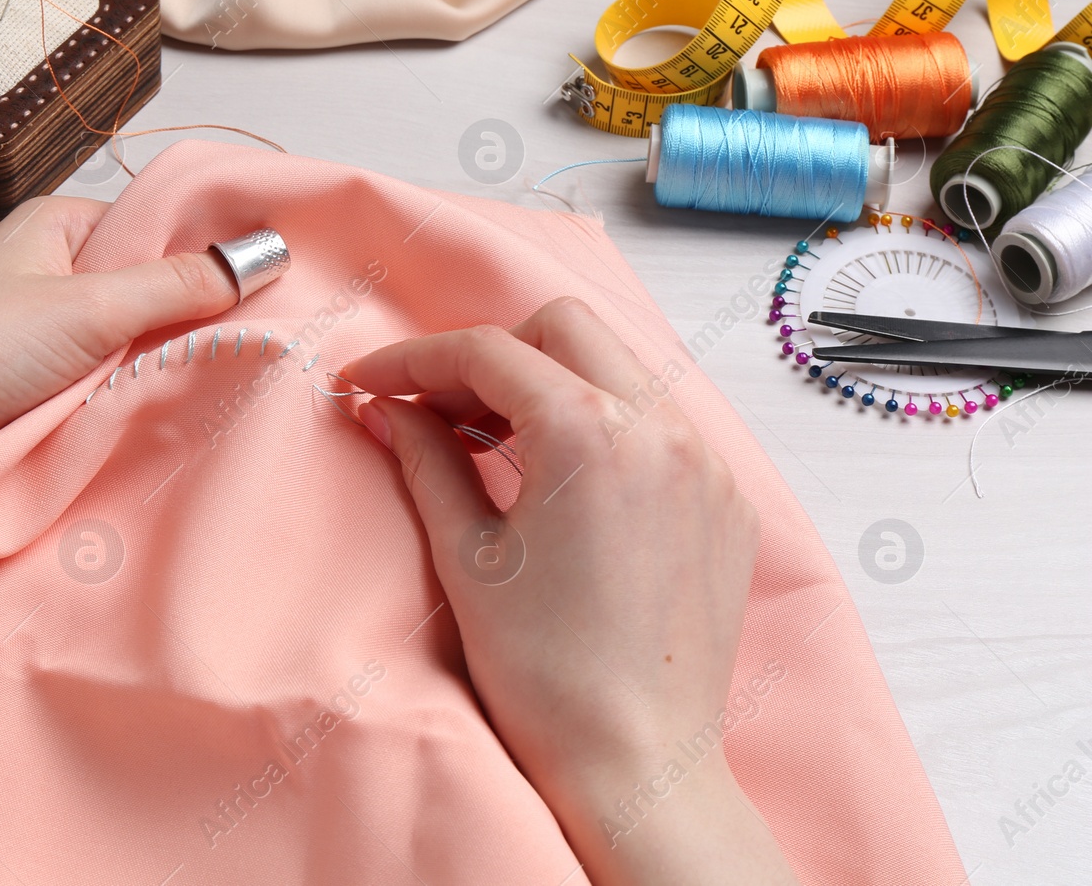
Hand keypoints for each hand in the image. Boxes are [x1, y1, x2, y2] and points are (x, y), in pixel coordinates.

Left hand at [0, 195, 241, 480]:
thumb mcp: (90, 311)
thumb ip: (178, 285)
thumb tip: (264, 255)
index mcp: (53, 225)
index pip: (152, 229)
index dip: (199, 261)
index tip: (253, 297)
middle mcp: (41, 266)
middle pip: (141, 288)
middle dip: (173, 323)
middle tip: (218, 351)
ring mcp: (29, 326)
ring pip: (117, 342)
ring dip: (138, 369)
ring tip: (170, 388)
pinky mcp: (18, 380)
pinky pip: (88, 380)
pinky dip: (108, 398)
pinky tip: (127, 413)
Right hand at [342, 298, 795, 884]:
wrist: (638, 763)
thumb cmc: (549, 677)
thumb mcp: (467, 556)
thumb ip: (424, 458)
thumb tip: (385, 409)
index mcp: (588, 433)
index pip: (485, 351)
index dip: (410, 360)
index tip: (367, 383)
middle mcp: (660, 428)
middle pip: (560, 328)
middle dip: (488, 353)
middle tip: (434, 408)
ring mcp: (704, 461)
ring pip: (617, 365)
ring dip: (547, 381)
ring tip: (491, 440)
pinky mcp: (725, 499)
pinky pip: (658, 421)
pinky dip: (602, 422)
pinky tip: (560, 477)